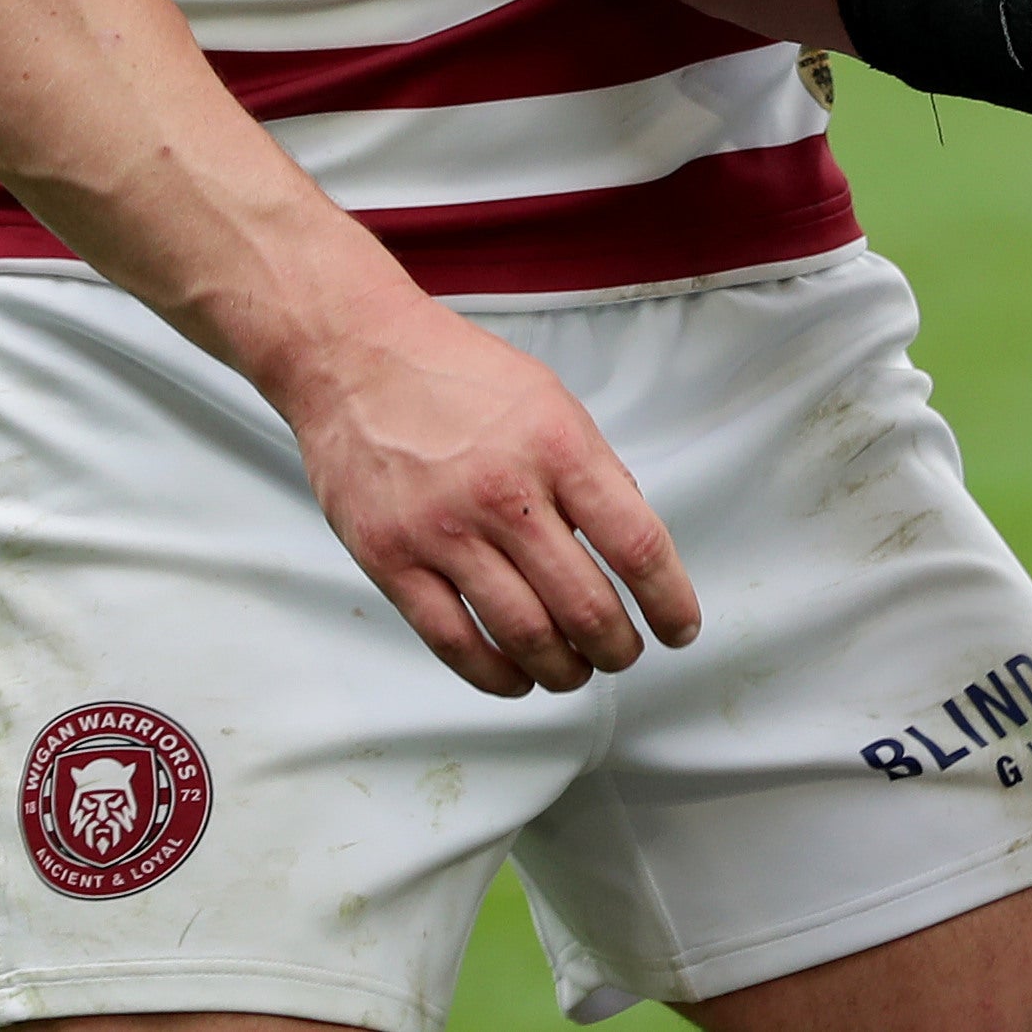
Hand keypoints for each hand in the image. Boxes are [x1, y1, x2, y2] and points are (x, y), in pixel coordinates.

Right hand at [276, 293, 703, 698]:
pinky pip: (454, 643)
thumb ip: (590, 470)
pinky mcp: (390, 559)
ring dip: (564, 671)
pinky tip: (515, 677)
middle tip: (622, 654)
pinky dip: (496, 677)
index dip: (670, 601)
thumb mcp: (549, 400)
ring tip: (574, 671)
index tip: (679, 628)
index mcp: (557, 445)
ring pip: (526, 637)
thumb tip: (627, 546)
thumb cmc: (453, 372)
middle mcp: (504, 492)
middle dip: (618, 648)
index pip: (637, 545)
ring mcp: (442, 531)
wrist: (351, 354)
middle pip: (585, 606)